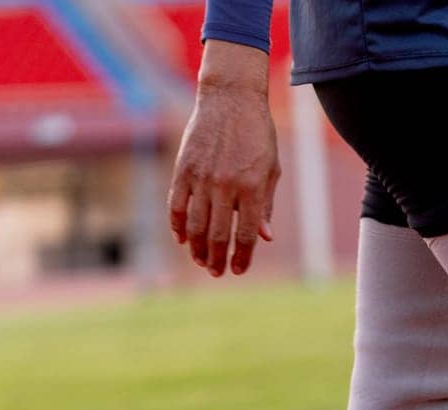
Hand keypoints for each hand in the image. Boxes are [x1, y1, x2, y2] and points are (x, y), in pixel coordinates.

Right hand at [168, 41, 280, 275]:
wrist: (231, 98)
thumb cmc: (258, 134)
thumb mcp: (271, 169)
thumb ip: (266, 205)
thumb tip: (265, 238)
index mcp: (252, 188)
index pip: (245, 234)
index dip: (242, 257)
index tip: (239, 270)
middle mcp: (225, 185)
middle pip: (217, 235)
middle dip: (217, 259)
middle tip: (217, 272)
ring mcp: (201, 177)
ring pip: (195, 224)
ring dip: (197, 248)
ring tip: (201, 261)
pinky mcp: (183, 168)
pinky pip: (176, 204)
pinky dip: (177, 225)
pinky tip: (181, 239)